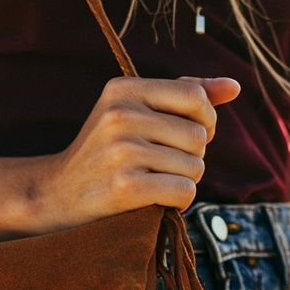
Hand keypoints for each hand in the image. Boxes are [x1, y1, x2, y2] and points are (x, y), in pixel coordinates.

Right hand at [34, 75, 239, 230]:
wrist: (56, 196)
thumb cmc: (103, 155)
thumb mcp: (132, 113)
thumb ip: (181, 97)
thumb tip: (233, 87)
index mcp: (123, 89)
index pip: (194, 97)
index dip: (206, 121)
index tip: (190, 138)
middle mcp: (121, 114)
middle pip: (199, 136)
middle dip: (194, 157)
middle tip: (167, 168)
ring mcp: (122, 151)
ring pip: (195, 166)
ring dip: (186, 182)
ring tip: (158, 184)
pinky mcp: (126, 187)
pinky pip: (184, 191)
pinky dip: (180, 202)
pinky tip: (160, 202)